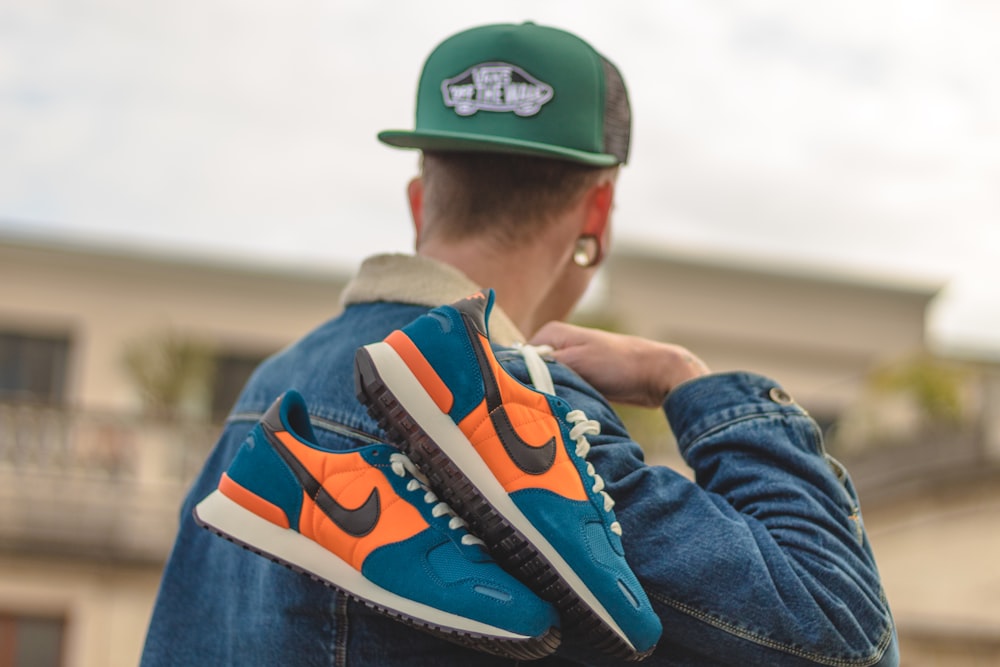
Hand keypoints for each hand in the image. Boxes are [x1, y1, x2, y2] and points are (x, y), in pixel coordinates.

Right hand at [529, 321, 709, 406]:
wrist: (656, 374)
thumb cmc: (618, 363)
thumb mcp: (575, 362)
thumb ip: (542, 366)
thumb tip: (511, 374)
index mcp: (551, 333)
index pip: (517, 357)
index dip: (515, 377)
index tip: (516, 398)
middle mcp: (557, 346)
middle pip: (530, 372)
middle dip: (532, 389)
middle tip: (534, 409)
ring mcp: (569, 363)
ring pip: (546, 384)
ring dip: (549, 398)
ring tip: (549, 412)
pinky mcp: (581, 379)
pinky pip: (561, 392)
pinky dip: (561, 401)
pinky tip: (561, 413)